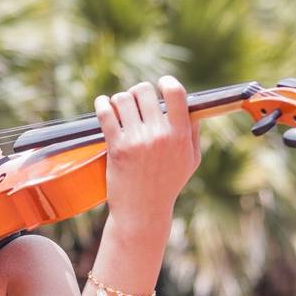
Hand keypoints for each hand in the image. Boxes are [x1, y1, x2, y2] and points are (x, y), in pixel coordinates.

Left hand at [93, 76, 200, 232]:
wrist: (143, 212)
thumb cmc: (167, 185)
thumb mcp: (191, 160)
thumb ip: (193, 133)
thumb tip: (191, 107)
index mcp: (180, 135)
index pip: (176, 93)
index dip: (166, 83)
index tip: (160, 85)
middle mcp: (160, 135)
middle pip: (145, 91)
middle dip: (138, 92)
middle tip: (135, 100)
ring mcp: (137, 141)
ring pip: (123, 99)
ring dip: (120, 100)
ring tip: (119, 107)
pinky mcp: (117, 148)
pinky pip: (106, 114)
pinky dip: (102, 104)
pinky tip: (102, 104)